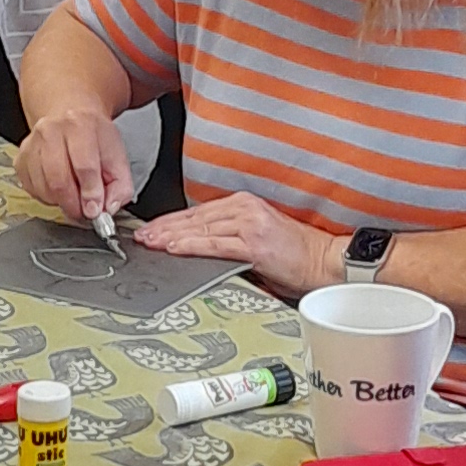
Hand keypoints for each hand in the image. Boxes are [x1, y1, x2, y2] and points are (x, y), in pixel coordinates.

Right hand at [16, 103, 135, 227]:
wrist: (70, 115)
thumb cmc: (94, 137)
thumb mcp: (118, 156)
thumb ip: (120, 185)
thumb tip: (108, 208)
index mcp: (81, 125)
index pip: (84, 165)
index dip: (91, 193)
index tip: (95, 210)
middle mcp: (52, 130)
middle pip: (58, 179)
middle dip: (73, 204)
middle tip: (83, 212)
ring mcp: (33, 143)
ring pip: (43, 187)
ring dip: (60, 202)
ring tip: (73, 198)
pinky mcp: (21, 157)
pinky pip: (31, 188)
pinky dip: (46, 197)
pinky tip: (58, 189)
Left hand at [138, 191, 329, 293]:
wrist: (324, 261)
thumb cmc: (296, 254)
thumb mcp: (257, 237)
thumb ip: (230, 237)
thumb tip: (198, 246)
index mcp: (244, 204)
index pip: (198, 212)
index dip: (171, 221)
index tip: (151, 229)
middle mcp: (245, 209)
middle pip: (194, 217)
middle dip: (164, 228)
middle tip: (141, 236)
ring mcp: (249, 224)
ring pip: (200, 228)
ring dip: (171, 236)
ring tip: (150, 243)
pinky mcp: (254, 243)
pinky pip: (215, 244)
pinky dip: (192, 245)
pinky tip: (175, 248)